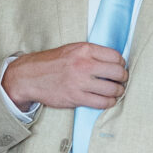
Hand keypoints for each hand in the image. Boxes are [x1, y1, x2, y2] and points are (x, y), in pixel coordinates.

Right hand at [2, 43, 126, 111]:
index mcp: (84, 50)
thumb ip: (91, 53)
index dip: (121, 63)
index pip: (115, 56)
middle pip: (117, 72)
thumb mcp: (71, 49)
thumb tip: (113, 61)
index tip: (120, 67)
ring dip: (118, 91)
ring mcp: (80, 82)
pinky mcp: (76, 98)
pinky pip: (102, 102)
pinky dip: (109, 102)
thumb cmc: (51, 63)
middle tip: (121, 80)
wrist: (29, 77)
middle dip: (123, 77)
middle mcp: (84, 65)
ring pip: (112, 89)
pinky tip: (108, 100)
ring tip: (116, 91)